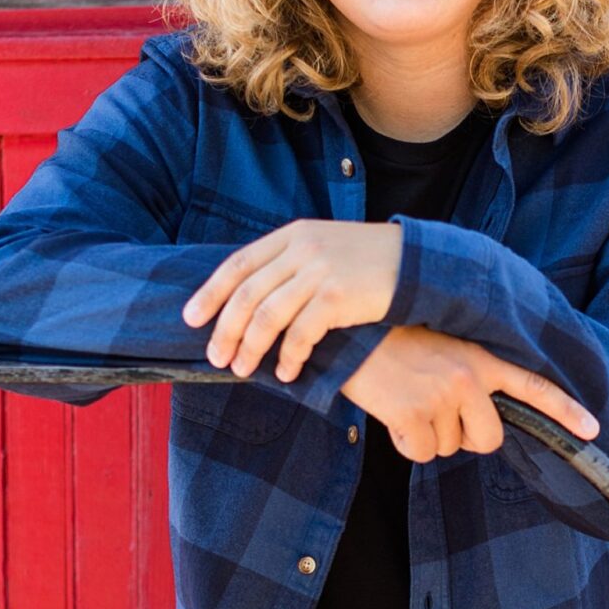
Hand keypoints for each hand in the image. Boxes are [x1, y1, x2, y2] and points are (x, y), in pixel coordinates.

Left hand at [181, 219, 401, 381]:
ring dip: (251, 348)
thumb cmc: (367, 263)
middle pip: (246, 295)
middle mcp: (301, 249)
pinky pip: (301, 334)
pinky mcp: (338, 297)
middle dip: (225, 330)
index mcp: (291, 235)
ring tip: (242, 370)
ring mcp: (319, 271)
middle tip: (216, 357)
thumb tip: (249, 297)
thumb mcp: (323, 248)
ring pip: (267, 317)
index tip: (191, 319)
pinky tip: (287, 373)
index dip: (210, 293)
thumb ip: (289, 263)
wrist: (417, 264)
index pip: (237, 265)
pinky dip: (289, 357)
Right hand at [341, 325, 599, 461]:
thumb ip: (469, 375)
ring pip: (446, 448)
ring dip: (425, 435)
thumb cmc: (393, 341)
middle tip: (434, 410)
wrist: (352, 332)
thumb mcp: (443, 346)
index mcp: (480, 359)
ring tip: (405, 398)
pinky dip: (404, 442)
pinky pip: (420, 453)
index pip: (533, 385)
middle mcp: (468, 379)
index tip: (592, 430)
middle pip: (487, 440)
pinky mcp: (413, 414)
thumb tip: (476, 420)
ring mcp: (442, 397)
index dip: (564, 411)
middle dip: (462, 437)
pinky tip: (392, 412)